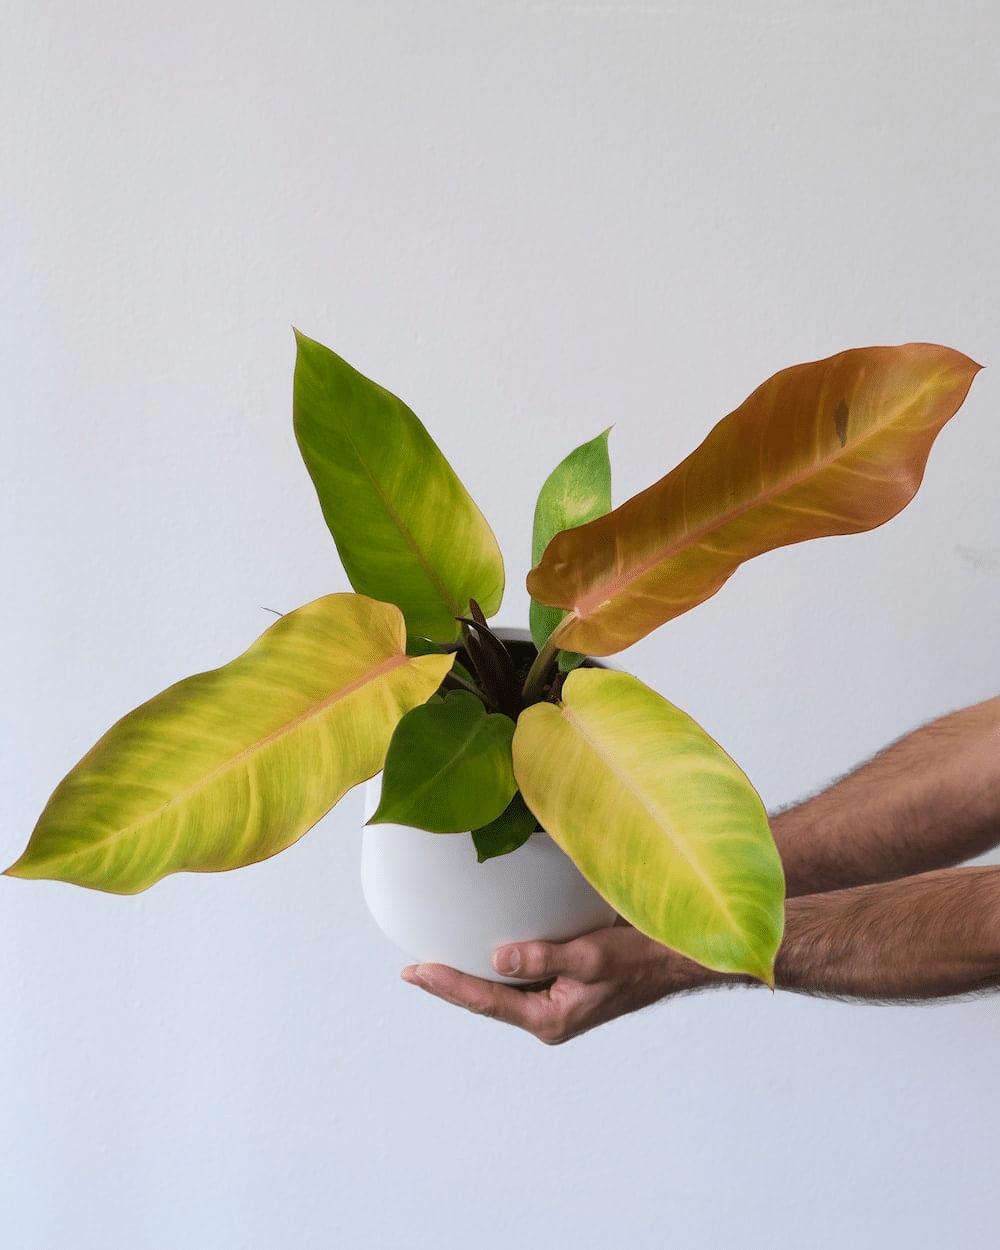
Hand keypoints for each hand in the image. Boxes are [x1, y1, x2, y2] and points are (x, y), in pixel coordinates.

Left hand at [401, 921, 728, 1043]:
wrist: (683, 958)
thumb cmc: (644, 958)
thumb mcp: (594, 956)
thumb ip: (546, 957)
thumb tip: (496, 960)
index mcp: (550, 1018)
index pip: (486, 1000)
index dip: (447, 985)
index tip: (413, 971)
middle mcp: (549, 1012)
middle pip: (488, 998)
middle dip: (452, 983)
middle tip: (412, 968)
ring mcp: (557, 998)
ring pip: (504, 986)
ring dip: (474, 971)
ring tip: (437, 956)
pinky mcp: (566, 979)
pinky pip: (525, 970)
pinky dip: (502, 956)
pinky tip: (487, 940)